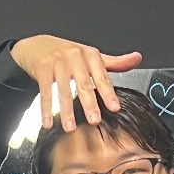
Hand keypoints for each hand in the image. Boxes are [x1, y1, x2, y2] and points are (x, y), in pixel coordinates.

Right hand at [10, 35, 141, 130]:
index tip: (114, 108)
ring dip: (66, 111)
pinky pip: (45, 92)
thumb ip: (114, 62)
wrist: (37, 45)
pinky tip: (48, 122)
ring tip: (70, 128)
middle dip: (89, 104)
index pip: (102, 77)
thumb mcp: (91, 56)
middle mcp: (75, 57)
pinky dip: (46, 109)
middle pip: (84, 85)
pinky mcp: (42, 68)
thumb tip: (136, 59)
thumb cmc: (67, 54)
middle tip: (94, 120)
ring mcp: (58, 62)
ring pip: (64, 90)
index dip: (108, 93)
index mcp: (90, 55)